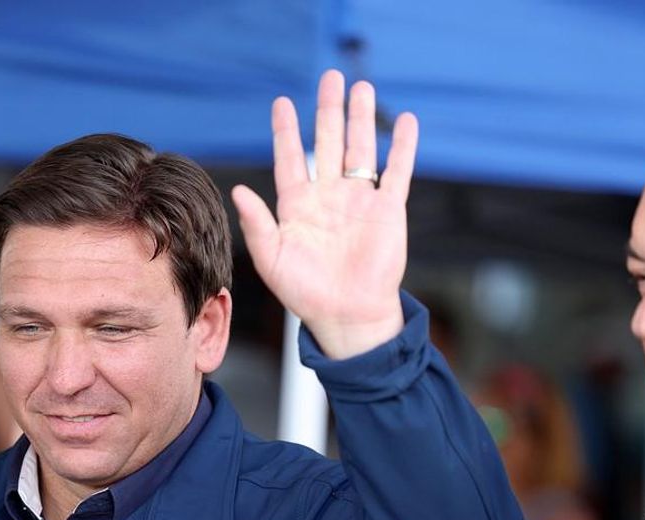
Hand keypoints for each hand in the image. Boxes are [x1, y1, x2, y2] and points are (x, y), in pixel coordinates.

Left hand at [231, 70, 418, 358]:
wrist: (346, 316)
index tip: (282, 102)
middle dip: (329, 111)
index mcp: (297, 206)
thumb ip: (257, 224)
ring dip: (363, 119)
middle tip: (330, 77)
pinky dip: (402, 148)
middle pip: (329, 143)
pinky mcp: (388, 211)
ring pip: (361, 150)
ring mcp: (359, 202)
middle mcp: (328, 197)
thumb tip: (238, 190)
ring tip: (362, 87)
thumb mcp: (272, 259)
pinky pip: (397, 173)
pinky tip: (406, 122)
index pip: (290, 159)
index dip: (286, 131)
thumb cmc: (305, 293)